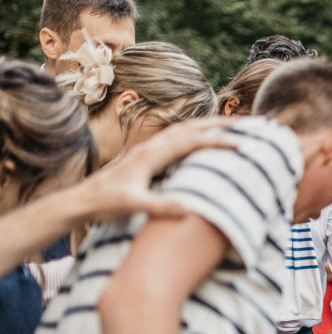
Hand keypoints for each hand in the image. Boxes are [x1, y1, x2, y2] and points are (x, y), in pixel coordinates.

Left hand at [78, 118, 239, 220]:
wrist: (81, 200)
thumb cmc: (105, 203)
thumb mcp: (132, 204)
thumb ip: (158, 206)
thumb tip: (187, 210)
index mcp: (151, 154)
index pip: (192, 141)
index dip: (218, 141)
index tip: (241, 144)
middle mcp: (151, 146)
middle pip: (192, 127)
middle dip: (221, 123)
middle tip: (248, 123)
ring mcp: (149, 149)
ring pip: (185, 129)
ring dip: (209, 125)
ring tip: (233, 126)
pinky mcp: (147, 156)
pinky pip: (178, 138)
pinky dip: (196, 134)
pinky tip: (203, 140)